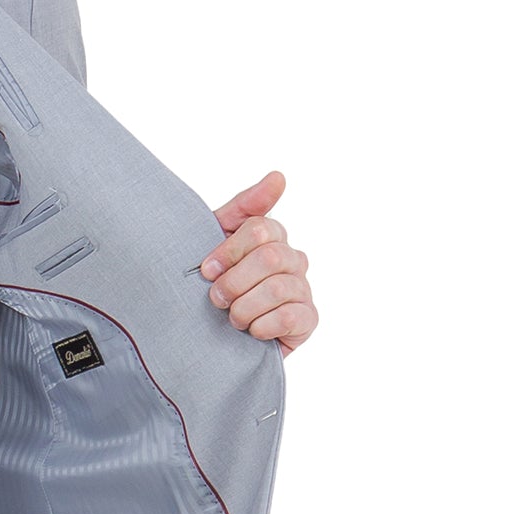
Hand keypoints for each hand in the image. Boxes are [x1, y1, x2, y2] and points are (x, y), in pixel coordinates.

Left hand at [198, 171, 317, 349]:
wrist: (210, 337)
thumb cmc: (215, 285)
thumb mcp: (216, 241)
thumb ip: (244, 208)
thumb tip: (279, 176)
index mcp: (272, 237)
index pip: (260, 229)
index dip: (229, 251)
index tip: (206, 270)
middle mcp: (293, 259)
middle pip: (269, 258)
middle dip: (235, 282)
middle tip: (216, 299)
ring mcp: (302, 289)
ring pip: (278, 288)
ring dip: (244, 308)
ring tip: (232, 318)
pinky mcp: (308, 320)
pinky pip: (290, 317)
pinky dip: (262, 327)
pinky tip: (251, 332)